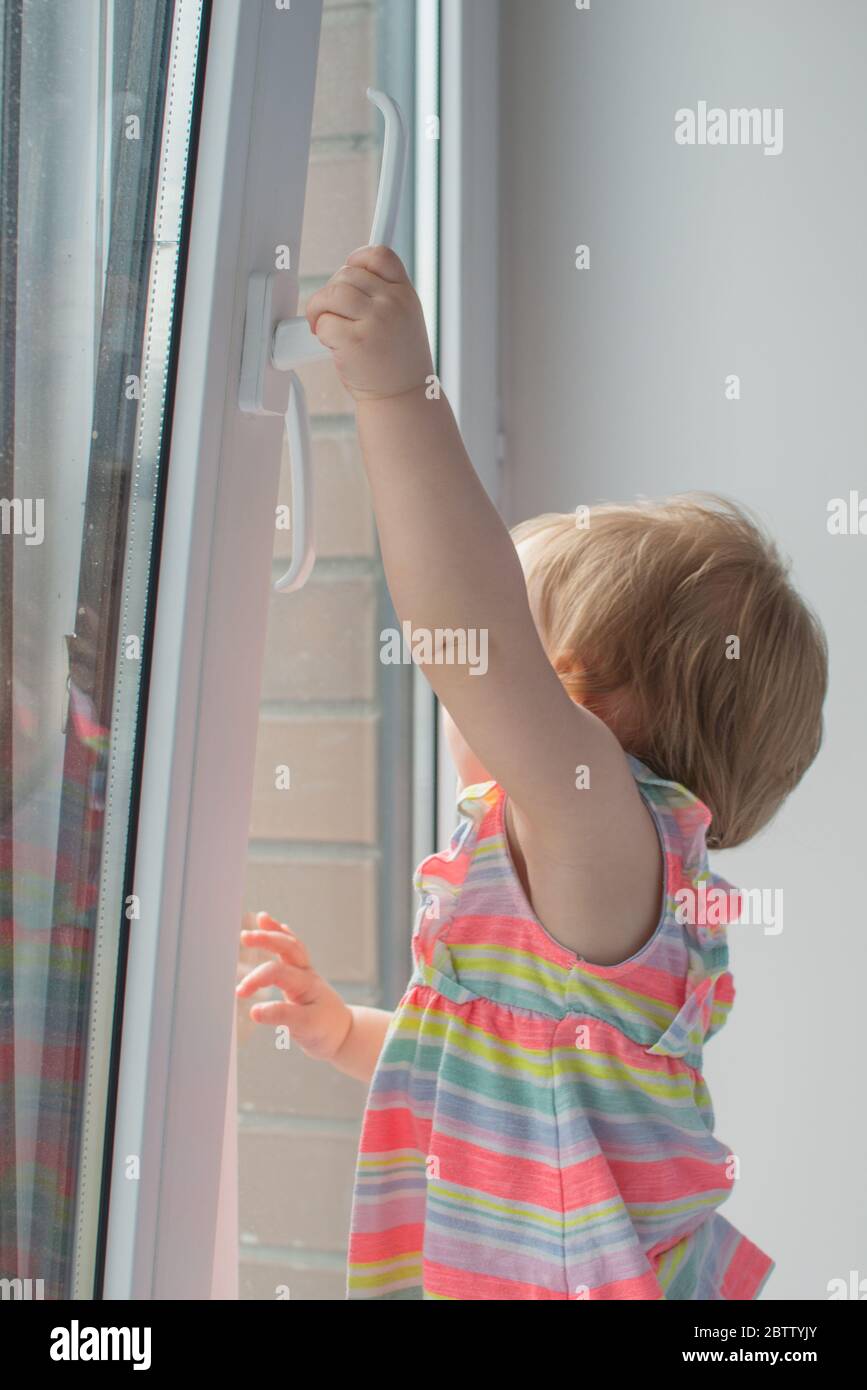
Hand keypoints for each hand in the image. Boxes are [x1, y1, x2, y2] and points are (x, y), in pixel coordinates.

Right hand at [235, 911, 352, 1060]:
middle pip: (288, 948)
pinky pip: (292, 948)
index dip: (257, 980)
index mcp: (306, 984)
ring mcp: (304, 971)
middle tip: (245, 937)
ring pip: (291, 944)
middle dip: (267, 939)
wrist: (341, 1032)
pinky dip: (282, 934)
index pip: (277, 973)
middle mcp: (306, 973)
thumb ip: (281, 1017)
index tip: (240, 993)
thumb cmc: (324, 1029)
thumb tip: (254, 1011)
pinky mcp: (300, 974)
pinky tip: (272, 924)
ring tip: (261, 918)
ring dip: (275, 931)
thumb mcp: (305, 1027)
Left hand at [304, 245, 433, 400]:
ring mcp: (375, 321)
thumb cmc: (397, 364)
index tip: (345, 277)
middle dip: (331, 293)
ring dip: (319, 308)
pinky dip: (320, 332)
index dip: (356, 260)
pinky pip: (324, 322)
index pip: (378, 255)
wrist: (402, 398)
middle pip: (346, 274)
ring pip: (331, 293)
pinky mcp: (355, 341)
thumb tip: (346, 277)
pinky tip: (331, 344)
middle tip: (331, 313)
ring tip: (324, 325)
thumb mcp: (404, 320)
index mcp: (405, 294)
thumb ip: (383, 295)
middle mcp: (393, 304)